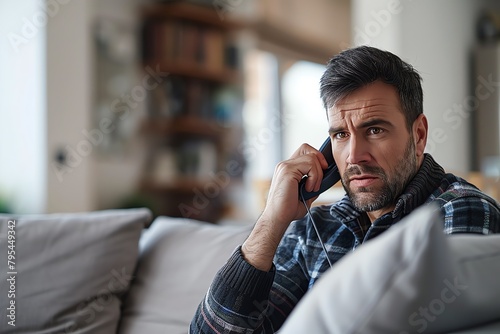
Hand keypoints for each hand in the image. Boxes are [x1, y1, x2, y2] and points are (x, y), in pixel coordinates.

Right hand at [242, 143, 328, 270]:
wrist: (278, 218)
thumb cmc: (289, 209)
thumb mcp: (306, 194)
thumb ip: (313, 183)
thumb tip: (326, 178)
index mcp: (288, 169)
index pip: (304, 151)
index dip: (316, 157)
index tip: (323, 171)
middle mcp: (285, 165)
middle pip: (307, 148)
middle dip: (319, 161)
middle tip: (319, 179)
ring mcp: (285, 166)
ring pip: (311, 157)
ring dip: (317, 174)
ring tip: (311, 188)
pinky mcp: (287, 170)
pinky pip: (309, 165)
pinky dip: (314, 177)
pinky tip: (308, 189)